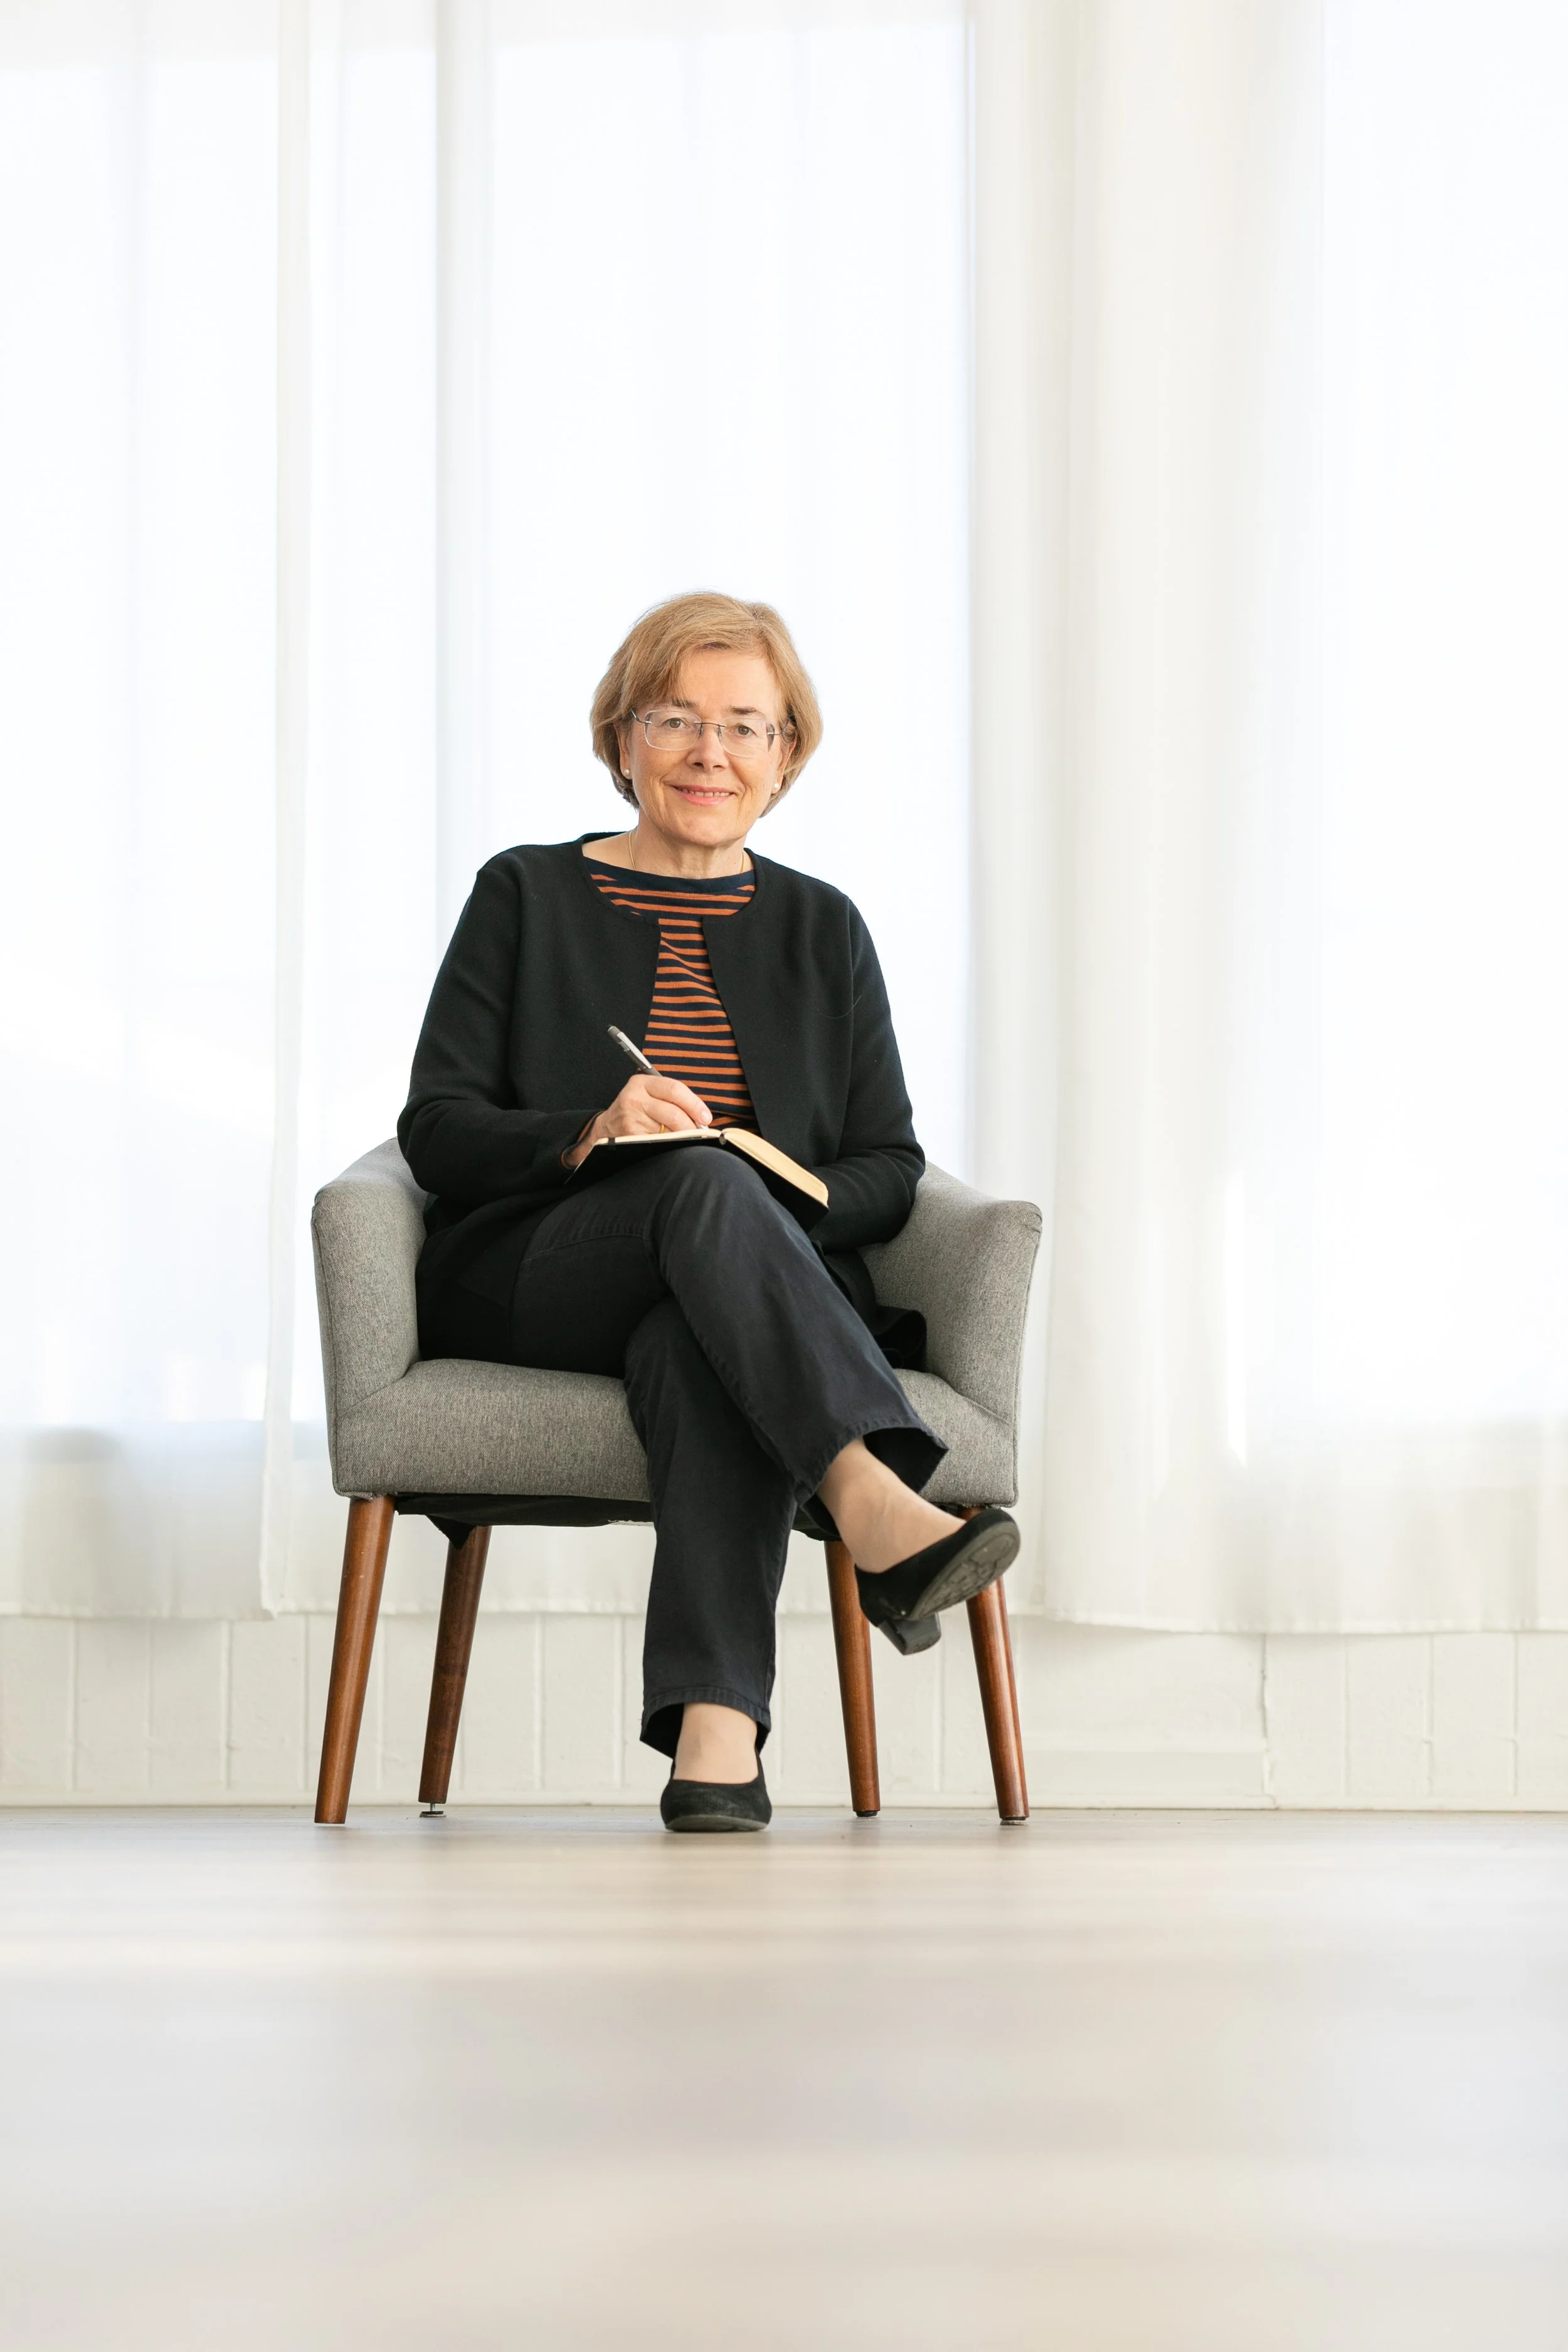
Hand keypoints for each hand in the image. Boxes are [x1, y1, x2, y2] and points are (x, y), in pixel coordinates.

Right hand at [564, 1072, 711, 1168]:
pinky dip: (670, 1146)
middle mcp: (634, 1098)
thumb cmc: (636, 1111)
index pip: (674, 1089)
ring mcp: (630, 1119)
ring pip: (668, 1131)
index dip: (694, 1104)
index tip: (705, 1117)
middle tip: (699, 1132)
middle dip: (691, 1126)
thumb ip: (672, 1098)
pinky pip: (659, 1143)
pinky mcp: (630, 1137)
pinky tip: (670, 1145)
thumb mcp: (648, 1094)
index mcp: (641, 1083)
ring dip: (681, 1138)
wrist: (607, 1128)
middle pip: (673, 1113)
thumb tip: (701, 1116)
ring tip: (683, 1138)